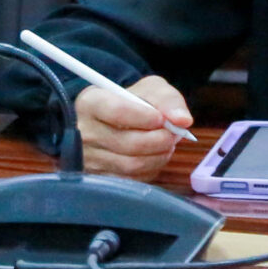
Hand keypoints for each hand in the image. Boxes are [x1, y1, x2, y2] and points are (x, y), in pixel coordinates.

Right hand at [75, 75, 193, 180]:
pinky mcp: (99, 177)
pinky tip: (155, 156)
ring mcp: (89, 158)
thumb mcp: (149, 89)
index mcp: (90, 102)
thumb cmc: (133, 102)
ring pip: (132, 164)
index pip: (118, 112)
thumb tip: (183, 120)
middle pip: (127, 143)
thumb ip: (168, 99)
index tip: (162, 118)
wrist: (114, 120)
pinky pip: (133, 179)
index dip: (145, 117)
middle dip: (159, 139)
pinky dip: (151, 169)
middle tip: (174, 134)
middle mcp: (84, 131)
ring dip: (159, 155)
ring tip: (166, 143)